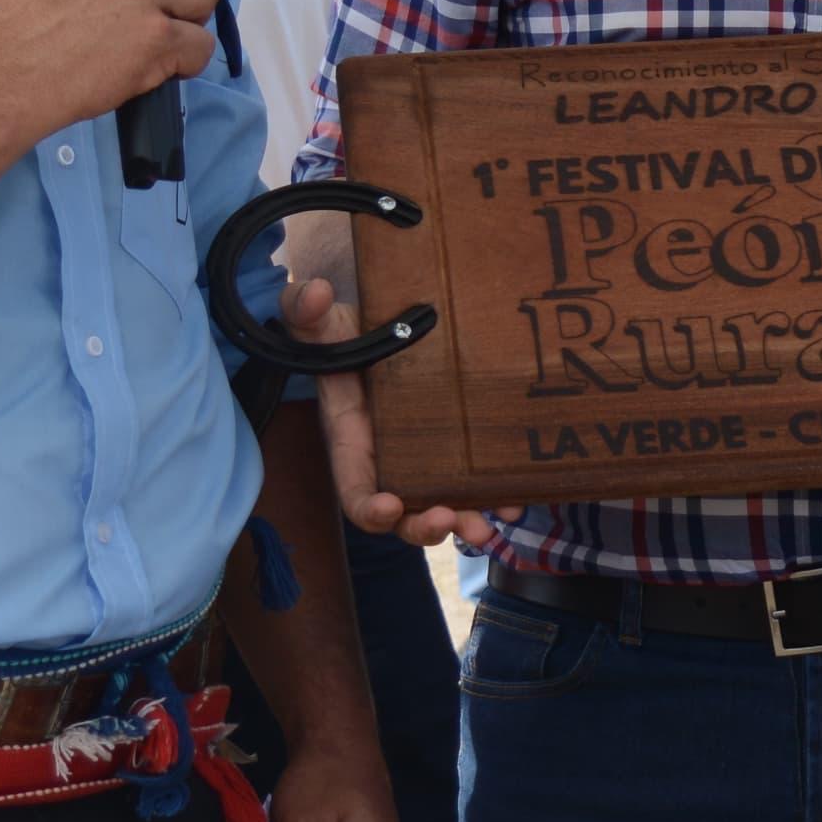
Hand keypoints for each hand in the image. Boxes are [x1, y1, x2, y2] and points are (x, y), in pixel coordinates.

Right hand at [297, 276, 495, 553]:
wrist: (386, 323)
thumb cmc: (345, 329)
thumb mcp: (320, 317)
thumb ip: (303, 309)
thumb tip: (311, 293)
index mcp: (353, 441)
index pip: (356, 490)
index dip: (370, 508)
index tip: (391, 507)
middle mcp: (389, 461)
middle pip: (404, 515)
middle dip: (426, 528)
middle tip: (454, 523)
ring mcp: (425, 458)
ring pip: (443, 507)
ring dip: (467, 522)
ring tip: (492, 525)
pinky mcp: (456, 446)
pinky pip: (474, 483)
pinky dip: (495, 497)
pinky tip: (518, 499)